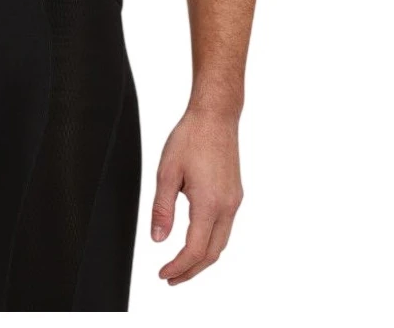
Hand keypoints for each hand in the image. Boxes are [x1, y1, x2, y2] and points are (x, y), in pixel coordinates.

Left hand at [150, 106, 243, 283]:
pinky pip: (225, 228)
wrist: (216, 116)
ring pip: (222, 243)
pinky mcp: (235, 194)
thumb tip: (158, 239)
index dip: (178, 267)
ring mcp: (234, 201)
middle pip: (212, 254)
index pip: (194, 250)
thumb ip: (162, 208)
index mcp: (209, 204)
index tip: (163, 274)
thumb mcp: (167, 172)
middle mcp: (227, 206)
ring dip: (202, 259)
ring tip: (182, 265)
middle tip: (171, 278)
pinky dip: (211, 242)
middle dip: (191, 271)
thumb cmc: (191, 137)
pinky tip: (197, 239)